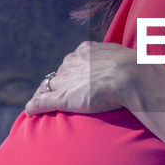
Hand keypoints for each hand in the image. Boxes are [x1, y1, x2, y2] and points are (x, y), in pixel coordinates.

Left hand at [25, 40, 140, 115]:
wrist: (130, 76)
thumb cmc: (134, 69)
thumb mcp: (124, 57)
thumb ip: (118, 61)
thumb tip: (128, 66)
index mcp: (85, 51)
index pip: (71, 62)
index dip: (70, 72)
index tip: (72, 80)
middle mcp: (71, 63)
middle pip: (58, 74)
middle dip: (57, 83)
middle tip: (55, 93)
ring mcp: (65, 80)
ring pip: (46, 86)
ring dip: (43, 94)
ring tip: (39, 103)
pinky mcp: (62, 98)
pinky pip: (40, 102)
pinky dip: (34, 107)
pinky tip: (30, 112)